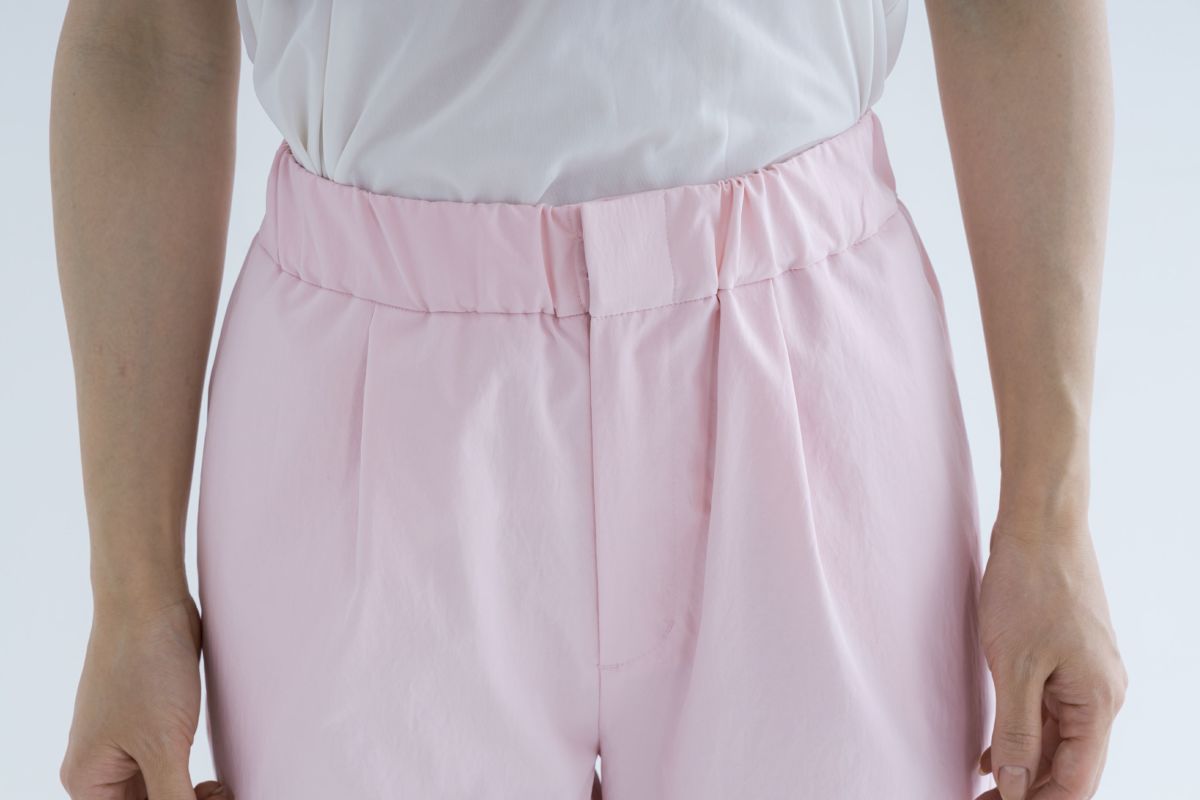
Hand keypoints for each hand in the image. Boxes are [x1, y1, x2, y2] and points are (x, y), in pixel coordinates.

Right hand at [61, 594, 226, 798]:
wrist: (150, 601)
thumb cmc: (146, 667)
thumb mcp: (163, 746)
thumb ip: (173, 799)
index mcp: (88, 781)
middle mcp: (101, 769)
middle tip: (223, 796)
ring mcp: (126, 746)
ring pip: (161, 793)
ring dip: (192, 799)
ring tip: (224, 791)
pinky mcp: (152, 726)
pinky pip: (171, 768)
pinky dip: (193, 781)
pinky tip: (218, 783)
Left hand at [974, 519, 1126, 799]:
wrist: (1040, 523)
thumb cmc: (1029, 586)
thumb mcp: (1014, 666)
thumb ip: (1018, 731)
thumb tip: (1018, 787)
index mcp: (1099, 701)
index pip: (1077, 780)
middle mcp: (1102, 694)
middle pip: (1069, 764)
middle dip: (1028, 790)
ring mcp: (1086, 675)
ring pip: (1058, 739)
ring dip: (1024, 765)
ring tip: (982, 789)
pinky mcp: (1067, 657)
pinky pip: (1049, 710)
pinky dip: (1022, 733)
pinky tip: (991, 752)